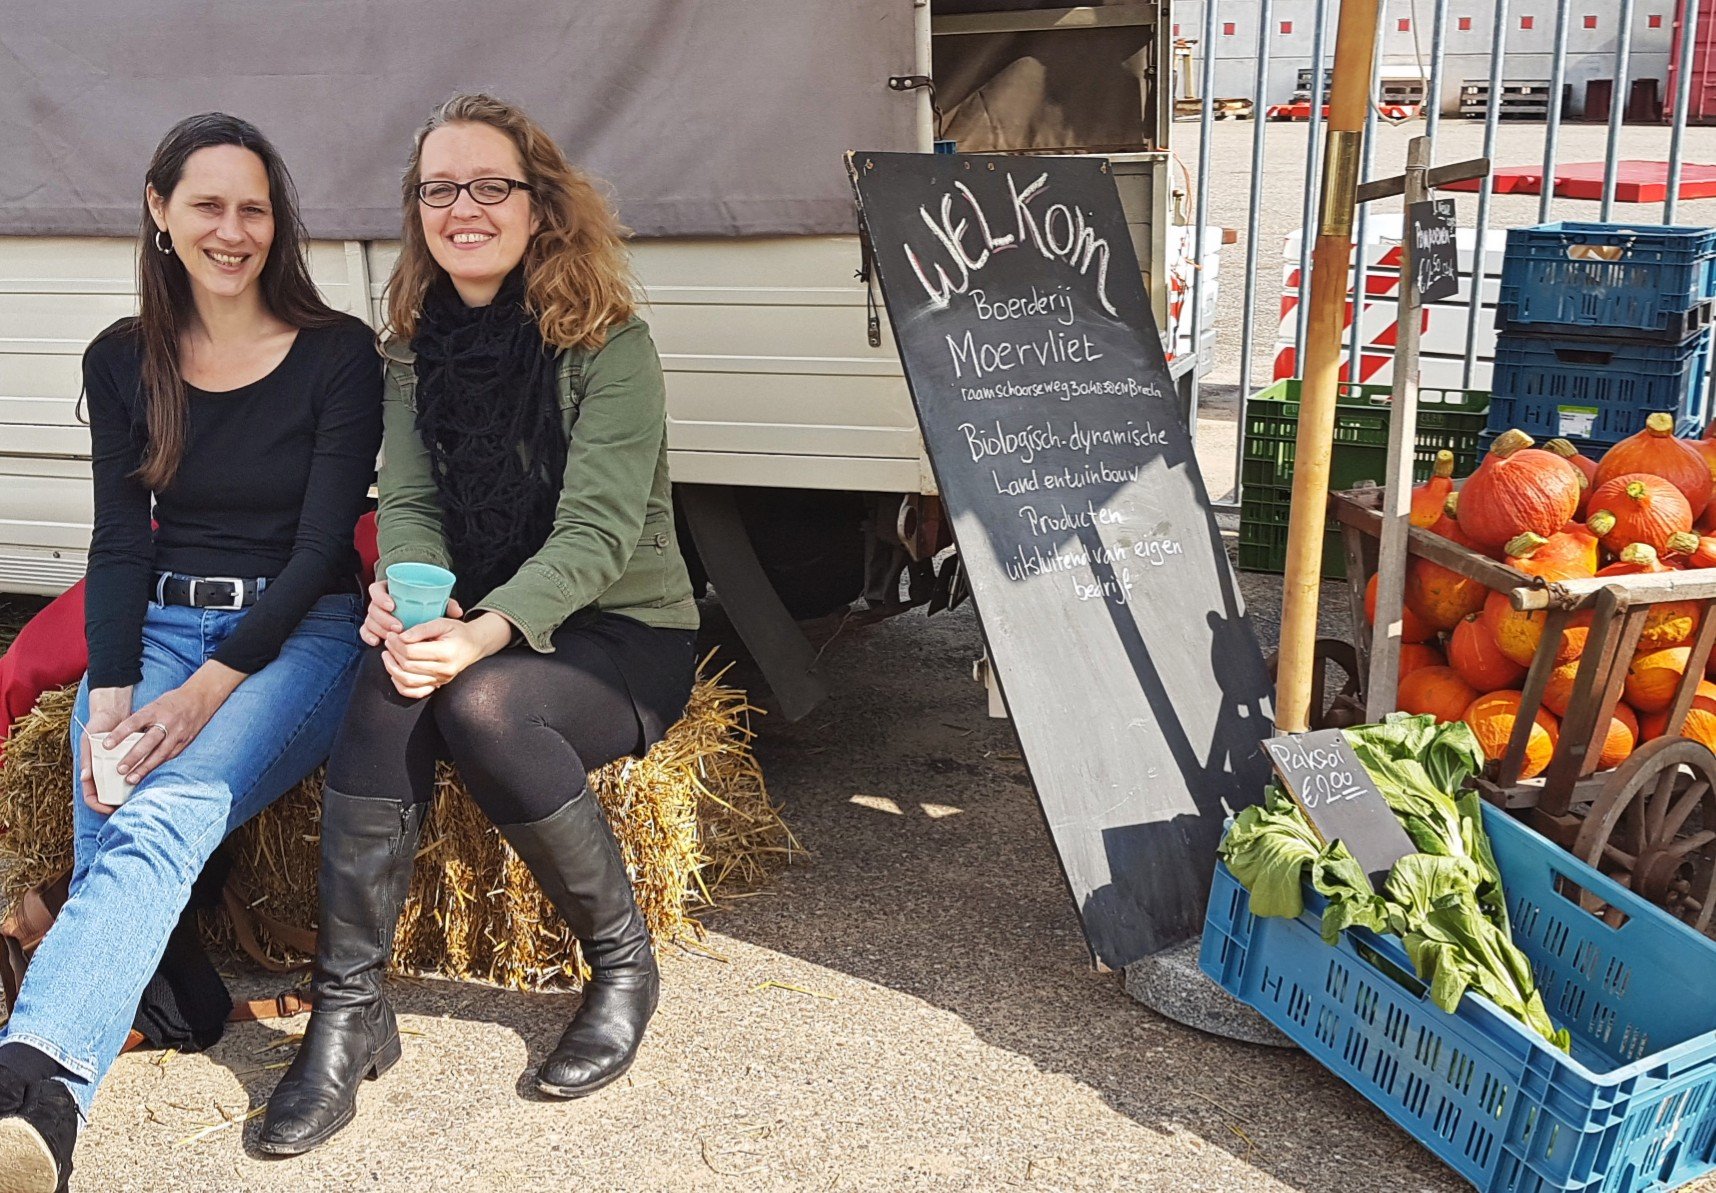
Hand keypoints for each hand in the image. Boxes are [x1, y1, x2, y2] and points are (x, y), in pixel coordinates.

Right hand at [80, 686, 131, 814]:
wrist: (112, 713)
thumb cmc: (96, 728)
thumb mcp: (88, 742)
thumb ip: (86, 758)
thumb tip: (84, 777)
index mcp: (89, 771)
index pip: (91, 796)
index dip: (97, 805)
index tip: (109, 809)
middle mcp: (102, 772)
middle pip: (107, 796)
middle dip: (115, 803)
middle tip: (128, 807)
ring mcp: (114, 768)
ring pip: (120, 788)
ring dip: (127, 794)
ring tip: (138, 797)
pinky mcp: (127, 761)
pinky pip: (132, 774)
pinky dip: (136, 779)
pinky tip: (146, 781)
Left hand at [100, 662, 243, 791]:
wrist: (201, 698)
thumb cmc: (172, 702)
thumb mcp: (154, 705)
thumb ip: (141, 719)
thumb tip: (120, 736)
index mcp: (155, 710)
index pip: (134, 722)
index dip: (120, 734)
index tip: (106, 745)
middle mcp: (167, 722)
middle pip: (148, 742)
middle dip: (133, 757)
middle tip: (119, 769)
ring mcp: (178, 733)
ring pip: (160, 753)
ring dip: (145, 767)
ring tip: (131, 779)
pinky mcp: (185, 742)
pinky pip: (169, 756)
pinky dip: (157, 765)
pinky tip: (146, 773)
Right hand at [360, 580, 462, 646]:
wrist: (418, 614)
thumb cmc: (426, 605)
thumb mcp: (435, 601)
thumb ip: (445, 603)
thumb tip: (457, 611)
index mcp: (389, 589)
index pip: (376, 589)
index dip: (381, 597)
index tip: (392, 605)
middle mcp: (379, 602)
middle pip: (373, 608)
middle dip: (384, 618)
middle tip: (398, 626)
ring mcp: (375, 615)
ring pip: (370, 621)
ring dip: (380, 629)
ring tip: (393, 636)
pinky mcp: (373, 627)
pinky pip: (365, 632)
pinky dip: (368, 637)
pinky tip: (376, 642)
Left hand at [382, 610, 510, 698]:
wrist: (474, 645)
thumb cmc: (458, 632)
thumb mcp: (442, 622)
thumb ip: (422, 629)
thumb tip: (401, 637)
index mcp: (446, 652)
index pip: (412, 652)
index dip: (396, 643)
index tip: (391, 635)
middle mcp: (444, 670)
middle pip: (408, 665)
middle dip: (393, 653)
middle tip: (388, 642)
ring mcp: (441, 680)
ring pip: (408, 680)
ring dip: (392, 668)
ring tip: (387, 655)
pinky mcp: (438, 685)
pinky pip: (414, 692)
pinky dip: (400, 685)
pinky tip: (394, 673)